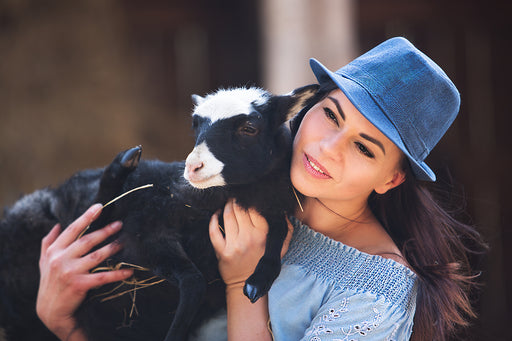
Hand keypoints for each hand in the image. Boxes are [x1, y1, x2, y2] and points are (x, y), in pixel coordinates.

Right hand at [36, 204, 132, 340]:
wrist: (50, 310)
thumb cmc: (49, 283)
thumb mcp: (44, 262)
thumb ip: (48, 242)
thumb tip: (56, 224)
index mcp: (55, 250)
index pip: (73, 229)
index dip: (87, 216)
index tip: (99, 206)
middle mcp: (61, 259)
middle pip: (87, 240)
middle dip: (105, 231)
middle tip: (119, 224)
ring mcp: (70, 272)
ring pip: (96, 256)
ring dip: (112, 248)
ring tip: (124, 242)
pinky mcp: (79, 285)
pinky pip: (103, 277)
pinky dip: (117, 274)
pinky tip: (129, 271)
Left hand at [209, 199, 292, 289]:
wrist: (246, 284)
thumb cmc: (262, 264)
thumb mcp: (280, 248)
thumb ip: (286, 230)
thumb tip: (284, 213)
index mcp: (264, 235)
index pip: (254, 209)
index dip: (249, 199)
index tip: (247, 196)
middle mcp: (249, 238)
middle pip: (239, 210)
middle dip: (236, 200)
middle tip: (234, 196)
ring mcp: (235, 245)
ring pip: (227, 216)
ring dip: (226, 206)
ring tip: (227, 203)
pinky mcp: (222, 251)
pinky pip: (214, 231)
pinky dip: (213, 220)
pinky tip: (216, 214)